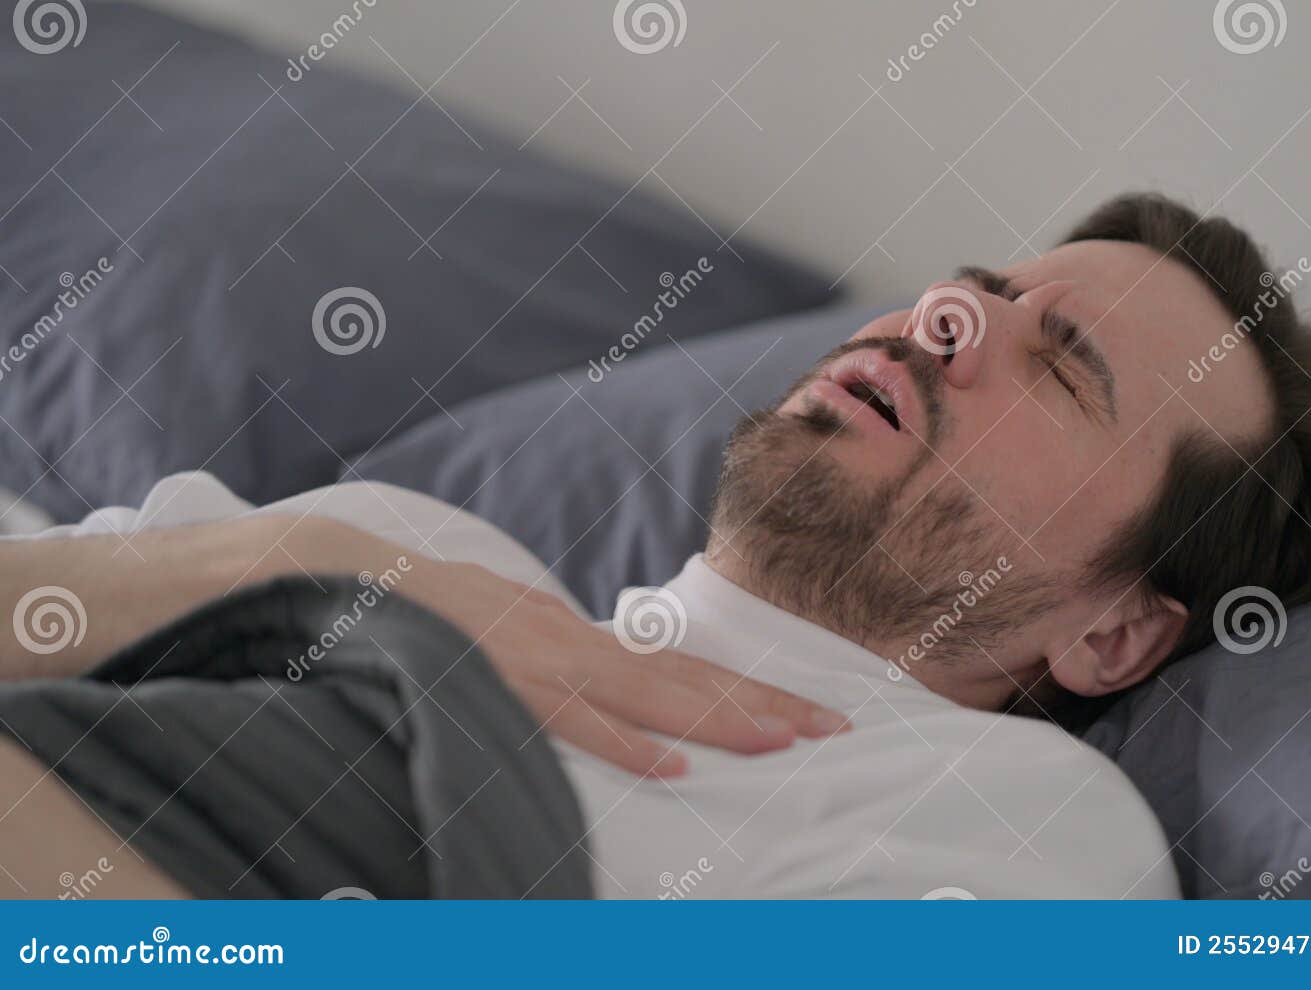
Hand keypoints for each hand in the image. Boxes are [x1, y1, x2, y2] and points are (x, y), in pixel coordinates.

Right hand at [404, 560, 851, 777]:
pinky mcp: (511, 687)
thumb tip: (619, 685)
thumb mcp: (523, 631)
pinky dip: (625, 743)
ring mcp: (549, 665)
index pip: (686, 666)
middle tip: (831, 727)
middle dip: (764, 704)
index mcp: (586, 639)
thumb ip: (572, 659)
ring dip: (719, 719)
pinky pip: (576, 723)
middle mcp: (581, 646)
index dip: (750, 689)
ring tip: (781, 741)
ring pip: (650, 696)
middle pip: (690, 678)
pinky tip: (672, 769)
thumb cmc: (446, 616)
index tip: (810, 712)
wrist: (371, 583)